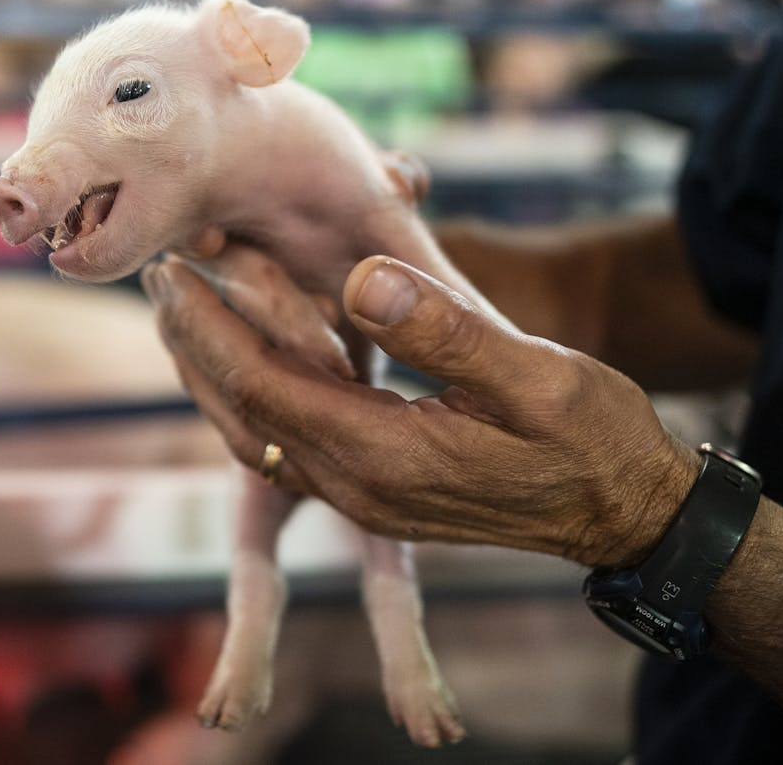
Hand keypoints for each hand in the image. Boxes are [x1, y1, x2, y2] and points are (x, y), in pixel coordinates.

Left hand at [143, 253, 700, 567]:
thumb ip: (448, 330)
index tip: (173, 271)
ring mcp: (366, 496)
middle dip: (195, 345)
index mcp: (386, 455)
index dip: (211, 327)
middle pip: (245, 414)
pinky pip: (291, 442)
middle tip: (159, 277)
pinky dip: (257, 394)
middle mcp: (360, 486)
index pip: (266, 387)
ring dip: (216, 372)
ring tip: (185, 309)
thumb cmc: (592, 437)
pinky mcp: (378, 489)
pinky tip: (250, 352)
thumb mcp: (537, 375)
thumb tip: (361, 277)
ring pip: (259, 434)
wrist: (622, 511)